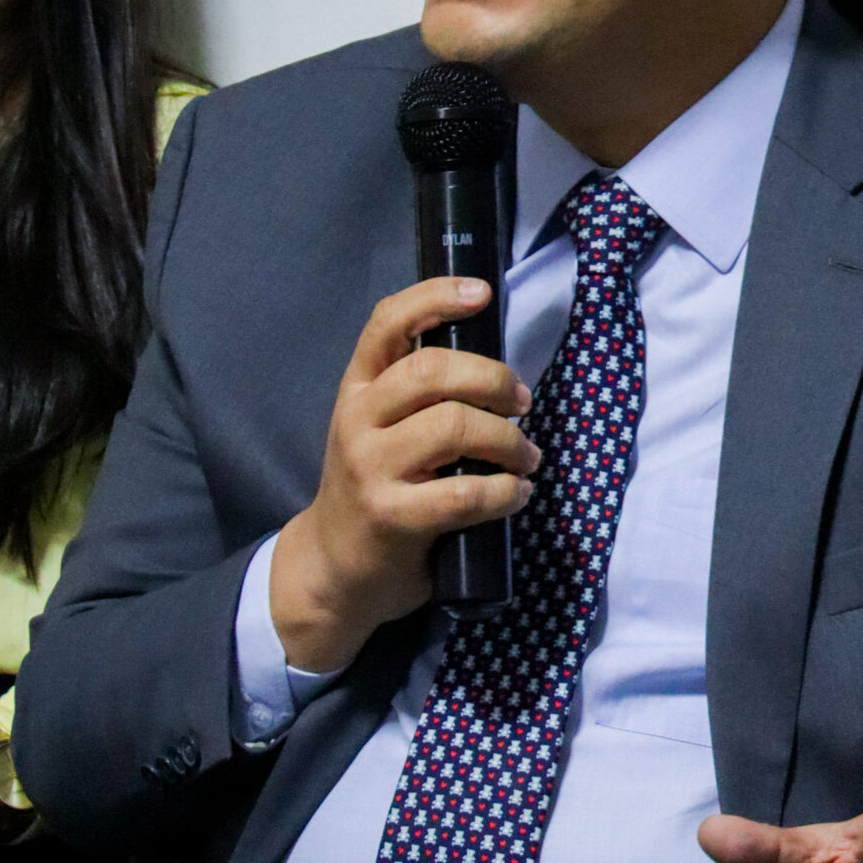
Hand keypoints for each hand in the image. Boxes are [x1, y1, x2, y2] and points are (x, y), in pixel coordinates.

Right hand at [270, 276, 538, 672]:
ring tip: (528, 458)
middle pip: (432, 369)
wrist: (334, 570)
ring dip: (509, 440)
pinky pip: (465, 491)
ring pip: (454, 426)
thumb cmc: (375, 489)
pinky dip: (505, 491)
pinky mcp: (391, 516)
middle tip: (523, 402)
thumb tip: (499, 372)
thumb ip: (419, 396)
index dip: (436, 297)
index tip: (482, 292)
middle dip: (492, 379)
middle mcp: (357, 419)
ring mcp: (370, 467)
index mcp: (357, 388)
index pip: (388, 322)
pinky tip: (516, 494)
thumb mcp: (381, 430)